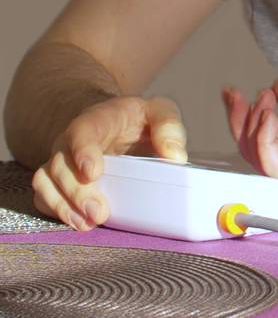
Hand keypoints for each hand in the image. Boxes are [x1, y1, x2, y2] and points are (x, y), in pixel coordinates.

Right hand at [30, 95, 185, 230]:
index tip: (93, 173)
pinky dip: (57, 211)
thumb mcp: (160, 112)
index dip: (83, 152)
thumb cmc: (139, 120)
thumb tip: (176, 157)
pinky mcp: (58, 182)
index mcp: (97, 120)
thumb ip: (169, 128)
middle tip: (99, 212)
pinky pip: (44, 196)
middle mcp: (71, 141)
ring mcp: (62, 162)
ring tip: (88, 223)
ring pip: (46, 182)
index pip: (82, 132)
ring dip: (64, 205)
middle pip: (61, 164)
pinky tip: (79, 223)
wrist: (117, 124)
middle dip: (77, 191)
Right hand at [223, 81, 277, 201]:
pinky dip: (265, 142)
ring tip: (260, 103)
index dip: (250, 113)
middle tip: (233, 95)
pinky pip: (275, 167)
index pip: (268, 133)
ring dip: (251, 128)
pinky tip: (269, 117)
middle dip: (239, 120)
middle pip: (255, 147)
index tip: (238, 90)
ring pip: (259, 159)